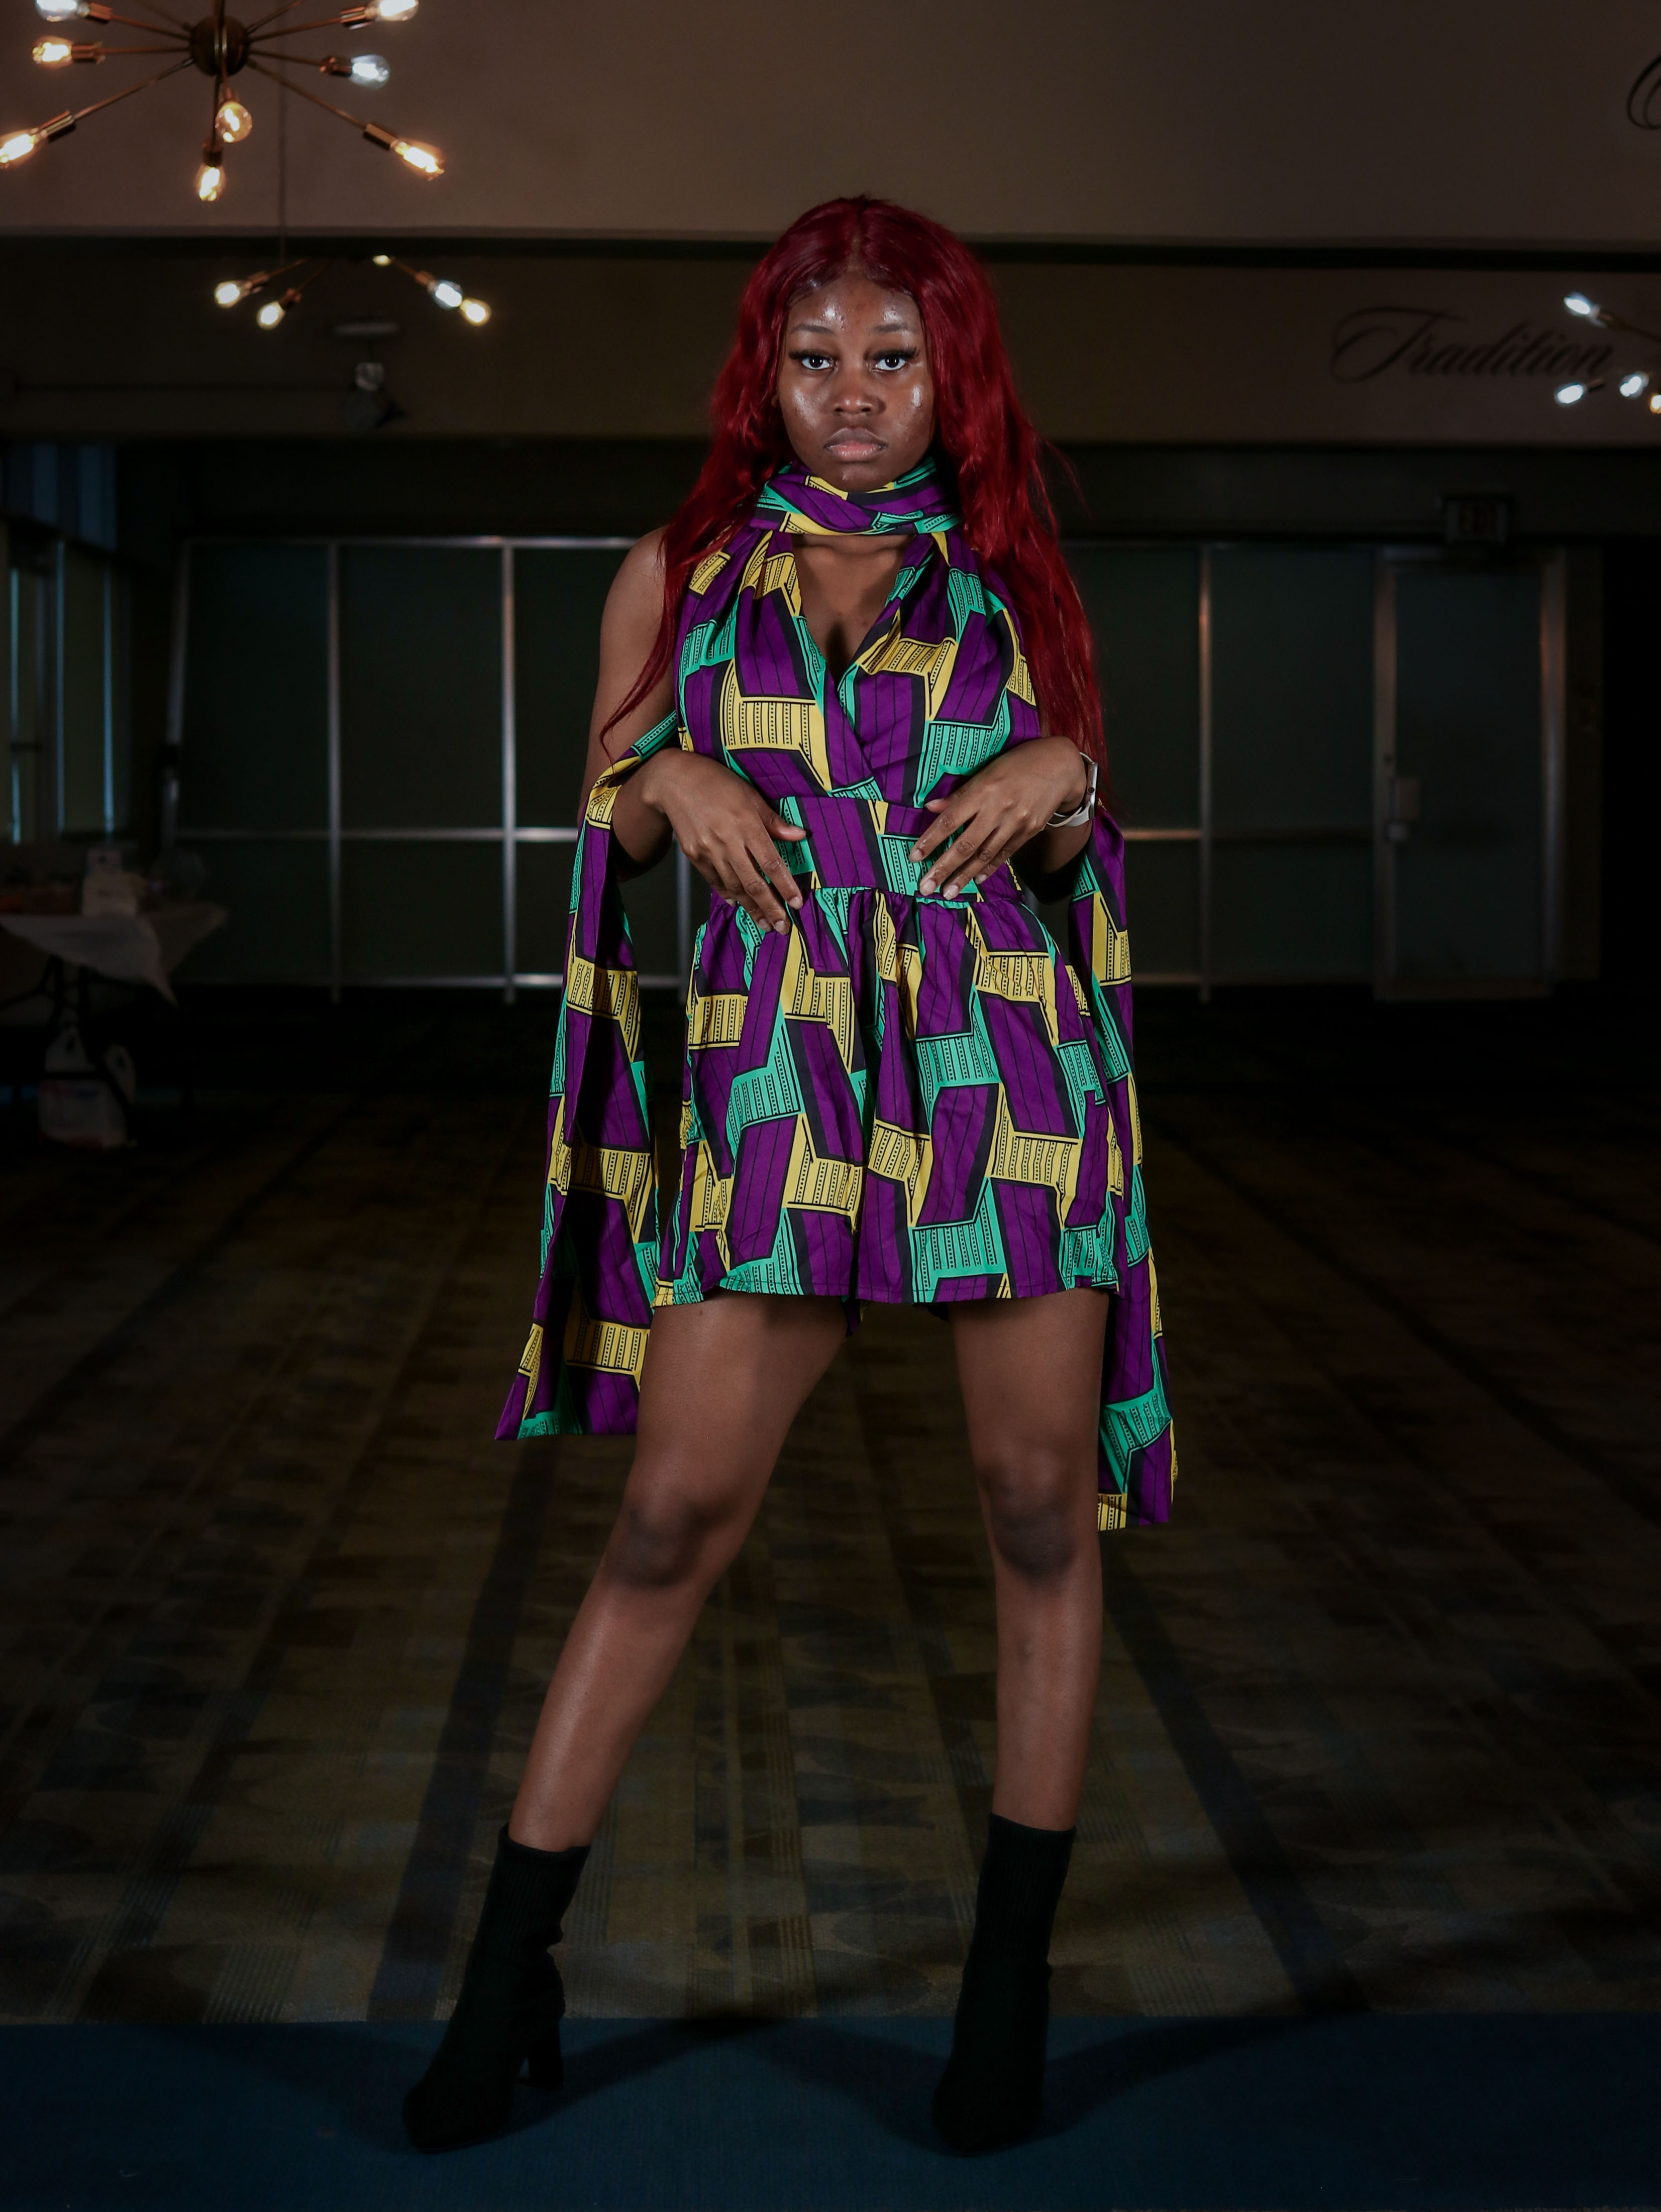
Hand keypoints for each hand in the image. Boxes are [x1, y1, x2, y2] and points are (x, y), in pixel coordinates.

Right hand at [636, 752, 806, 932]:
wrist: (673, 780)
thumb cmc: (716, 782)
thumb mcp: (750, 794)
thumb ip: (774, 821)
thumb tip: (800, 836)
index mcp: (746, 824)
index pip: (771, 862)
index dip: (785, 886)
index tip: (797, 903)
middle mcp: (727, 841)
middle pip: (753, 883)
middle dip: (770, 908)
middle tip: (782, 927)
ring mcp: (708, 851)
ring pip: (734, 887)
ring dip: (751, 908)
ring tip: (764, 923)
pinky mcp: (694, 856)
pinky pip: (714, 881)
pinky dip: (727, 895)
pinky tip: (738, 904)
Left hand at [910, 737, 1088, 896]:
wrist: (1059, 766)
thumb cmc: (1018, 763)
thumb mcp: (987, 770)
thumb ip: (959, 794)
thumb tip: (931, 808)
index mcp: (983, 790)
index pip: (950, 820)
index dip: (930, 840)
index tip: (914, 857)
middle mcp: (997, 809)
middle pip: (965, 844)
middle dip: (943, 868)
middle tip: (925, 887)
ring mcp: (1014, 823)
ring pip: (984, 855)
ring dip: (963, 876)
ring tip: (947, 892)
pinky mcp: (1028, 832)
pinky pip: (1004, 854)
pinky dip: (988, 868)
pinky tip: (975, 880)